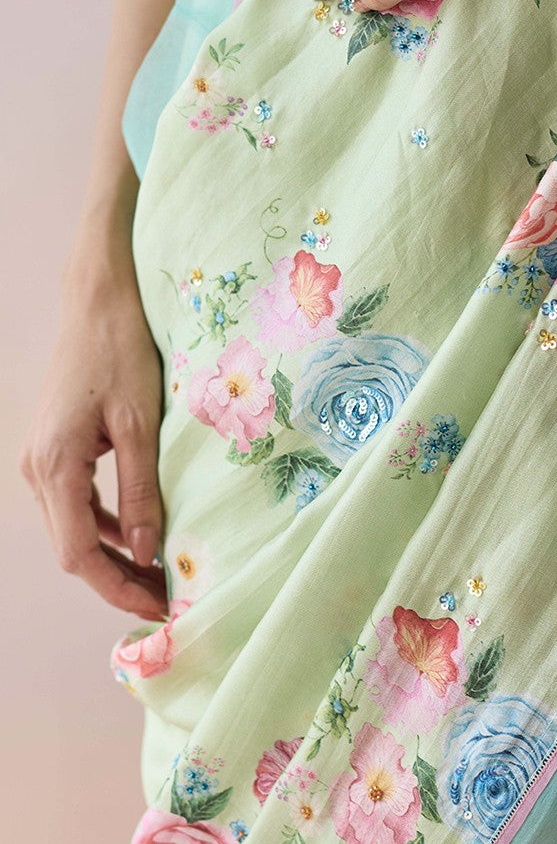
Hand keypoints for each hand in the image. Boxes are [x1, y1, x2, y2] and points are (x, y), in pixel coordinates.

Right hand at [19, 247, 167, 620]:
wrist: (96, 302)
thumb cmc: (120, 351)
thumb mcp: (140, 422)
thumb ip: (142, 489)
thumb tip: (149, 552)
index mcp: (54, 466)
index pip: (79, 553)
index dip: (117, 587)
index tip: (158, 608)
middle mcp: (36, 469)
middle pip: (73, 547)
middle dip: (117, 579)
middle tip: (166, 600)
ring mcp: (41, 460)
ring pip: (74, 528)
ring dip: (113, 555)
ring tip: (159, 577)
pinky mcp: (54, 449)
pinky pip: (77, 502)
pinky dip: (107, 525)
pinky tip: (142, 534)